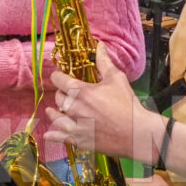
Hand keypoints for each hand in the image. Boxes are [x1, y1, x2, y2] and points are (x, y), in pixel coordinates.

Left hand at [44, 44, 157, 159]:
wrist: (137, 132)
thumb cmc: (128, 104)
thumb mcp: (116, 78)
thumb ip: (104, 62)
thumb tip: (100, 45)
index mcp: (81, 91)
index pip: (59, 80)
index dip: (58, 76)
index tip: (59, 76)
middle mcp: (75, 108)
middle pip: (59, 98)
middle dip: (61, 94)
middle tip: (65, 94)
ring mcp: (76, 126)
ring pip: (57, 118)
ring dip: (53, 113)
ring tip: (51, 111)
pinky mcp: (80, 140)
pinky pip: (61, 138)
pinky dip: (53, 135)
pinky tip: (48, 135)